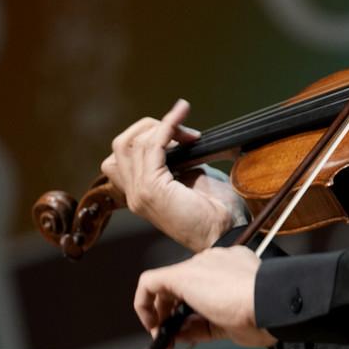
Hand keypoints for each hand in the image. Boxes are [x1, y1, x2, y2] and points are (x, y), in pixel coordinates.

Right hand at [101, 99, 246, 250]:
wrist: (227, 234)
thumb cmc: (218, 210)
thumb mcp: (196, 179)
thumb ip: (182, 161)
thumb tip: (183, 139)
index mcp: (142, 192)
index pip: (124, 155)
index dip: (149, 135)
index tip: (181, 130)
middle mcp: (134, 194)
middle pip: (120, 145)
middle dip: (150, 128)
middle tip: (184, 133)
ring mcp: (139, 193)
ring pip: (131, 143)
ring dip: (162, 127)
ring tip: (188, 132)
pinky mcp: (151, 190)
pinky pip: (151, 146)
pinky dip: (167, 125)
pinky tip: (181, 114)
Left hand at [135, 246, 276, 347]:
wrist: (271, 302)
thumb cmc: (263, 314)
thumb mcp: (229, 323)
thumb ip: (203, 326)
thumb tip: (179, 334)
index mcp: (235, 267)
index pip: (205, 285)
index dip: (192, 308)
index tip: (190, 328)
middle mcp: (216, 260)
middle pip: (185, 284)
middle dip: (174, 311)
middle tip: (172, 336)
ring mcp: (200, 264)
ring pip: (169, 283)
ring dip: (160, 310)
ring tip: (161, 334)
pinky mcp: (182, 274)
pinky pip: (150, 283)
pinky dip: (143, 304)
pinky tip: (152, 325)